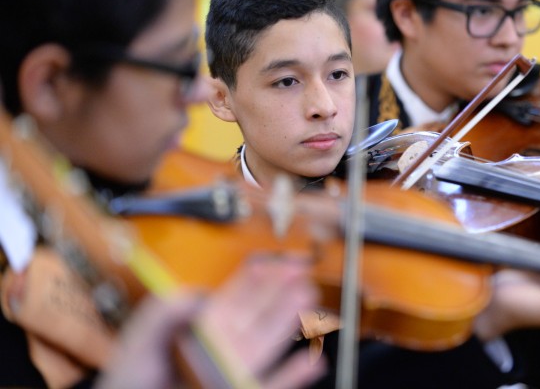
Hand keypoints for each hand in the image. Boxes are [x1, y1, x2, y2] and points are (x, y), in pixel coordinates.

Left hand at [95, 257, 325, 388]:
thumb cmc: (129, 380)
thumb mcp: (140, 338)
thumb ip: (165, 312)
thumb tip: (199, 295)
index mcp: (202, 329)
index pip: (234, 298)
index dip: (255, 279)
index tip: (273, 262)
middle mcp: (222, 349)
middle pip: (257, 316)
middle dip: (279, 293)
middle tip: (299, 271)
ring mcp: (232, 372)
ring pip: (266, 345)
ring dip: (287, 322)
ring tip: (305, 298)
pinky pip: (269, 386)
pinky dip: (291, 378)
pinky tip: (310, 362)